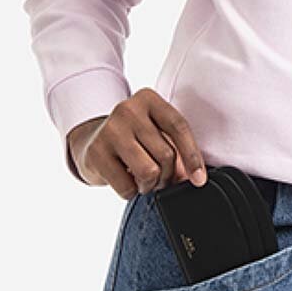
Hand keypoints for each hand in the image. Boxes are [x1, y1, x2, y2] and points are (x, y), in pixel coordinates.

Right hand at [66, 88, 207, 199]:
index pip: (178, 127)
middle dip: (167, 174)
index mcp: (148, 99)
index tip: (199, 179)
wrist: (91, 140)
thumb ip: (176, 147)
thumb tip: (194, 177)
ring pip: (149, 171)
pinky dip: (130, 192)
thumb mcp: (155, 132)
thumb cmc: (134, 138)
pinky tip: (125, 180)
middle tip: (159, 177)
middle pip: (166, 154)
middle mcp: (128, 109)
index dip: (192, 156)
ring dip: (150, 184)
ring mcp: (110, 129)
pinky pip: (126, 186)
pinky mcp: (96, 152)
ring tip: (143, 180)